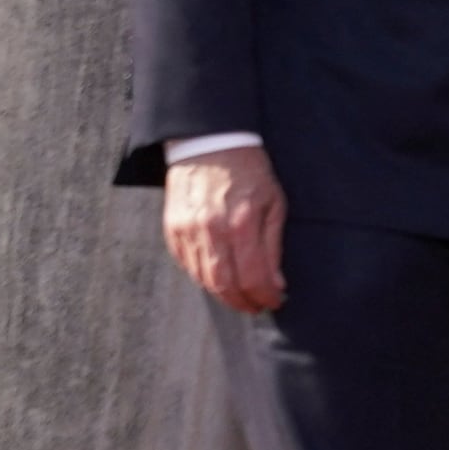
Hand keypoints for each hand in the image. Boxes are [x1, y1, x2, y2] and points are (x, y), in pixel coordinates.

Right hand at [162, 143, 286, 315]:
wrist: (210, 143)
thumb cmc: (249, 172)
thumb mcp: (274, 203)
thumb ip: (273, 245)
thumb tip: (276, 283)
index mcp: (242, 223)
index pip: (253, 277)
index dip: (265, 296)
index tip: (275, 301)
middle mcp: (212, 230)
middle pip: (225, 286)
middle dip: (243, 303)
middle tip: (256, 306)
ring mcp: (188, 230)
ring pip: (203, 280)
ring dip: (223, 295)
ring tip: (240, 296)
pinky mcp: (172, 229)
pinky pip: (186, 265)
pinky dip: (202, 278)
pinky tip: (218, 278)